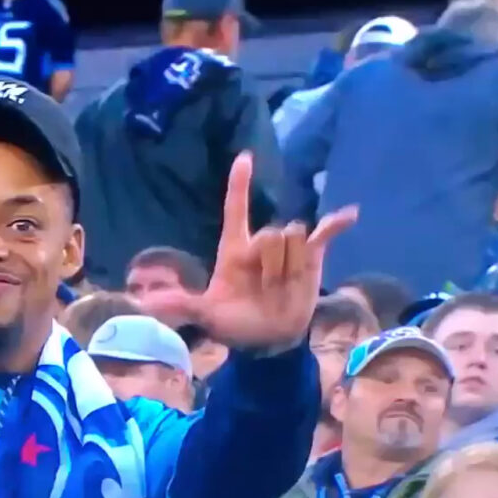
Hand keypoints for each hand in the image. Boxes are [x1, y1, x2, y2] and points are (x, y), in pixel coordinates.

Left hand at [141, 152, 357, 347]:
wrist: (266, 340)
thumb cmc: (234, 323)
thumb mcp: (206, 315)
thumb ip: (182, 305)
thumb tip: (147, 305)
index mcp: (234, 249)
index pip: (236, 209)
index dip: (239, 184)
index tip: (245, 157)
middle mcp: (260, 243)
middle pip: (273, 232)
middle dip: (272, 263)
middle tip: (266, 289)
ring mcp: (287, 248)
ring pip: (295, 238)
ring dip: (291, 266)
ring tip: (283, 288)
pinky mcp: (311, 258)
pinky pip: (324, 234)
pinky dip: (336, 224)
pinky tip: (351, 214)